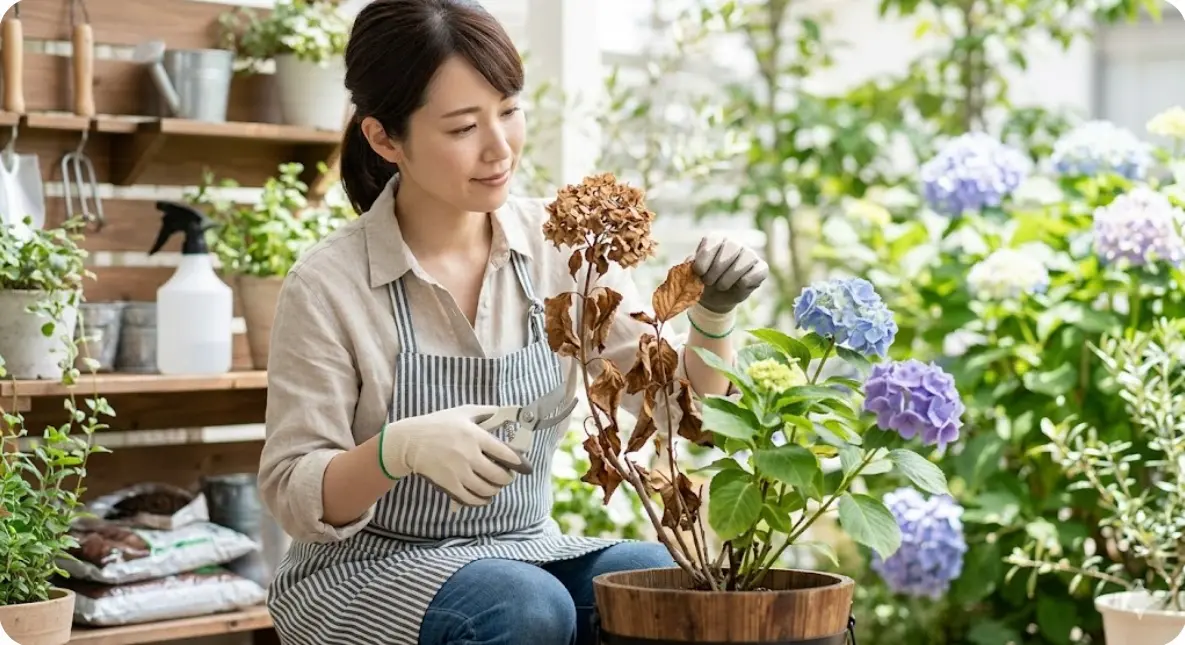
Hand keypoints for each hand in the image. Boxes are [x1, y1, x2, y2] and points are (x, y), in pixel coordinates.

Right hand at [379, 404, 532, 506]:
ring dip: (495, 490)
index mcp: (475, 436)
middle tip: (506, 476)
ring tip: (494, 485)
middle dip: (507, 478)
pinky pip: (471, 499)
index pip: (506, 454)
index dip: (520, 463)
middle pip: (499, 475)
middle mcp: (469, 455)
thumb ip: (487, 412)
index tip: (526, 467)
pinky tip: (483, 497)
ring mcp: (458, 472)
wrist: (410, 441)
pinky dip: (481, 500)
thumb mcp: (463, 412)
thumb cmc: (438, 424)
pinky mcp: (449, 484)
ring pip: (487, 489)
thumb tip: (508, 412)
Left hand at [691, 234, 768, 313]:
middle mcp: (734, 243)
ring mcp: (749, 254)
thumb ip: (688, 269)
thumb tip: (688, 267)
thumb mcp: (691, 275)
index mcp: (716, 239)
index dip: (704, 257)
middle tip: (709, 282)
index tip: (699, 273)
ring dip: (729, 278)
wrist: (714, 299)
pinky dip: (744, 283)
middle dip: (717, 269)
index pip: (713, 239)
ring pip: (745, 259)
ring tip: (721, 286)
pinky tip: (737, 286)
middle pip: (731, 246)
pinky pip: (757, 272)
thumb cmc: (701, 282)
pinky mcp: (761, 268)